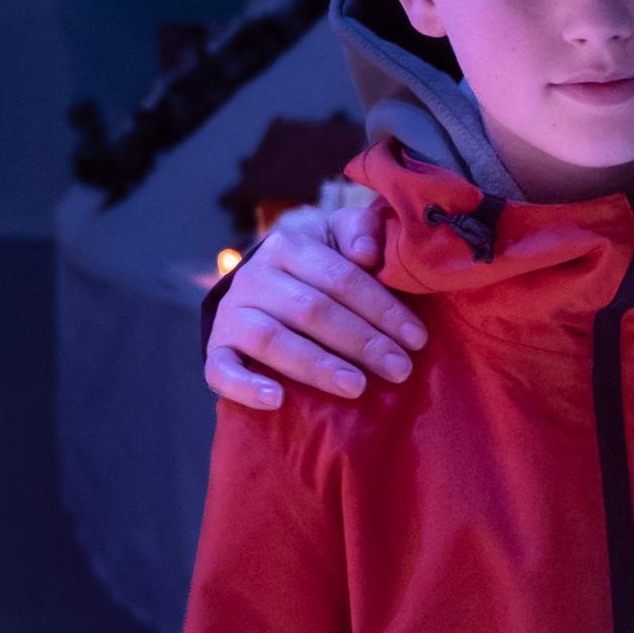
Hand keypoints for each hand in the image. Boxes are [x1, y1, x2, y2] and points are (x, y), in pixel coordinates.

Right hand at [203, 195, 425, 408]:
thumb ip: (363, 232)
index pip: (340, 278)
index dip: (382, 309)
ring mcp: (231, 314)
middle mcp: (254, 276)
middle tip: (400, 369)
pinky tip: (277, 400)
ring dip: (316, 365)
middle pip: (311, 310)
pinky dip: (245, 386)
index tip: (417, 339)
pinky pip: (221, 369)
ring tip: (357, 386)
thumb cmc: (320, 265)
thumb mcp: (342, 238)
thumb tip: (368, 253)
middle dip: (361, 342)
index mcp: (288, 245)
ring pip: (271, 340)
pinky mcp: (216, 348)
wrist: (265, 285)